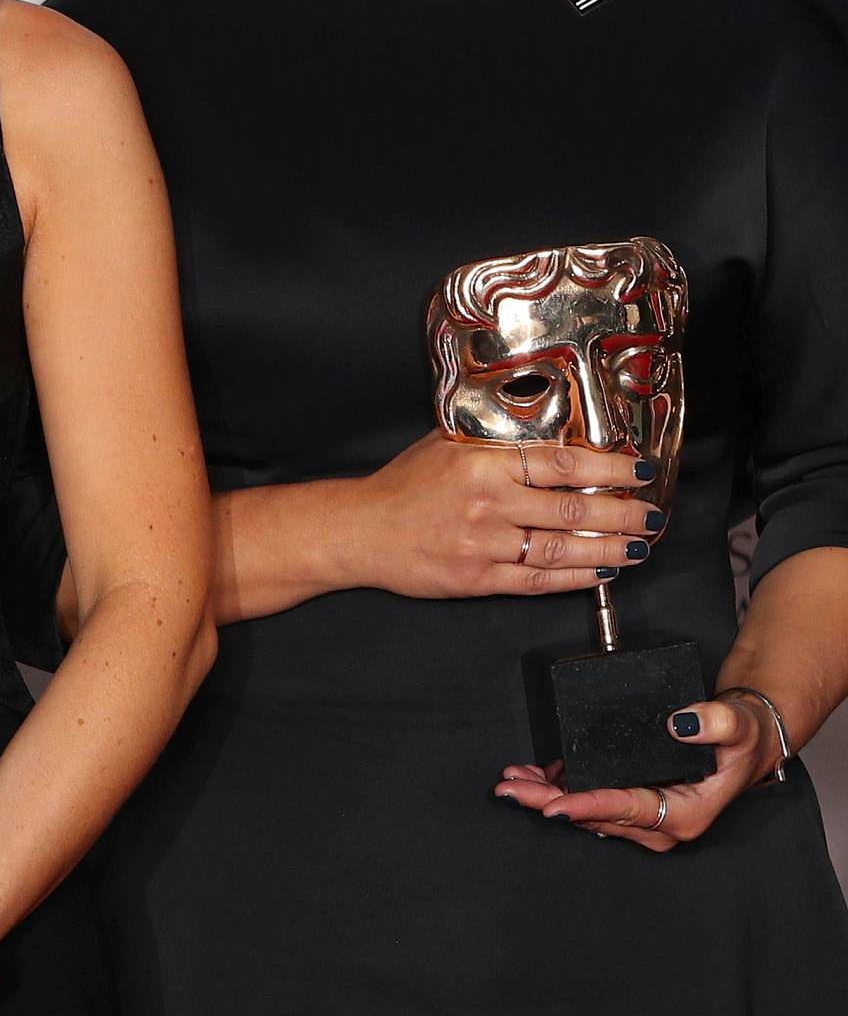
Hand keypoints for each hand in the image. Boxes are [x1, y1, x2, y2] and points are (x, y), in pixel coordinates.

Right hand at [352, 435, 663, 600]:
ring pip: (563, 549)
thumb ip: (498, 441)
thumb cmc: (405, 485)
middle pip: (573, 510)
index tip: (639, 470)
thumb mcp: (448, 444)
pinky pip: (539, 580)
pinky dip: (575, 577)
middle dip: (624, 513)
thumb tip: (555, 435)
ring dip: (610, 549)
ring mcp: (484, 545)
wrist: (362, 531)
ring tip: (638, 546)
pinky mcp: (478, 579)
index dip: (609, 468)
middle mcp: (488, 503)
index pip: (563, 464)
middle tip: (653, 514)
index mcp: (483, 463)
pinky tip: (600, 571)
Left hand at [495, 693, 778, 850]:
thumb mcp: (738, 726)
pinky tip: (534, 773)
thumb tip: (680, 723)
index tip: (554, 807)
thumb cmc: (742, 738)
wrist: (743, 742)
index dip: (589, 806)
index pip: (627, 809)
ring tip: (512, 778)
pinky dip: (560, 788)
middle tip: (510, 788)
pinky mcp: (632, 805)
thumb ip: (715, 722)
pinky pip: (590, 800)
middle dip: (549, 802)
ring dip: (547, 795)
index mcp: (685, 814)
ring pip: (587, 811)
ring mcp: (644, 817)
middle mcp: (661, 825)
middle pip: (596, 815)